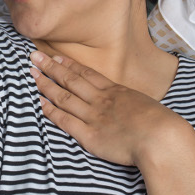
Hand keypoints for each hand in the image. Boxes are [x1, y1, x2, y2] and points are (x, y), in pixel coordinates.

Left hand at [29, 50, 185, 167]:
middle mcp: (101, 100)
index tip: (56, 57)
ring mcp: (93, 116)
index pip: (87, 74)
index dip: (69, 65)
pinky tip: (40, 103)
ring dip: (46, 84)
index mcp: (116, 91)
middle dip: (51, 67)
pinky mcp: (89, 135)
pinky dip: (51, 111)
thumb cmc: (161, 125)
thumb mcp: (146, 106)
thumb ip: (132, 105)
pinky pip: (65, 121)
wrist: (161, 138)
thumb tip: (131, 108)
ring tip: (32, 74)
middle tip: (34, 56)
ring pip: (64, 96)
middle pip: (71, 80)